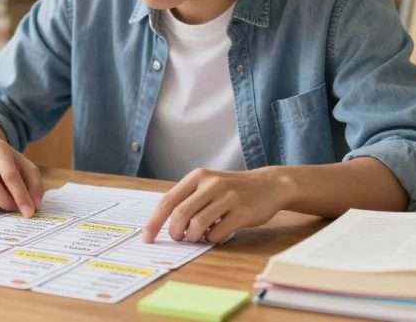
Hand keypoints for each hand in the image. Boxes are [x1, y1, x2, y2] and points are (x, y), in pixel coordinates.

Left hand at [142, 167, 293, 243]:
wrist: (268, 185)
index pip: (168, 200)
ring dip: (193, 238)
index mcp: (197, 176)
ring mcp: (228, 197)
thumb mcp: (207, 184)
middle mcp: (211, 184)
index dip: (154, 221)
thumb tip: (165, 225)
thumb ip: (188, 199)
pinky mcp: (243, 212)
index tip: (147, 238)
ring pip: (197, 226)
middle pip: (180, 215)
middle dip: (175, 233)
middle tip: (179, 238)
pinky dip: (212, 239)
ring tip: (198, 237)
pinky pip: (217, 234)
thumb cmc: (232, 189)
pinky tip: (217, 234)